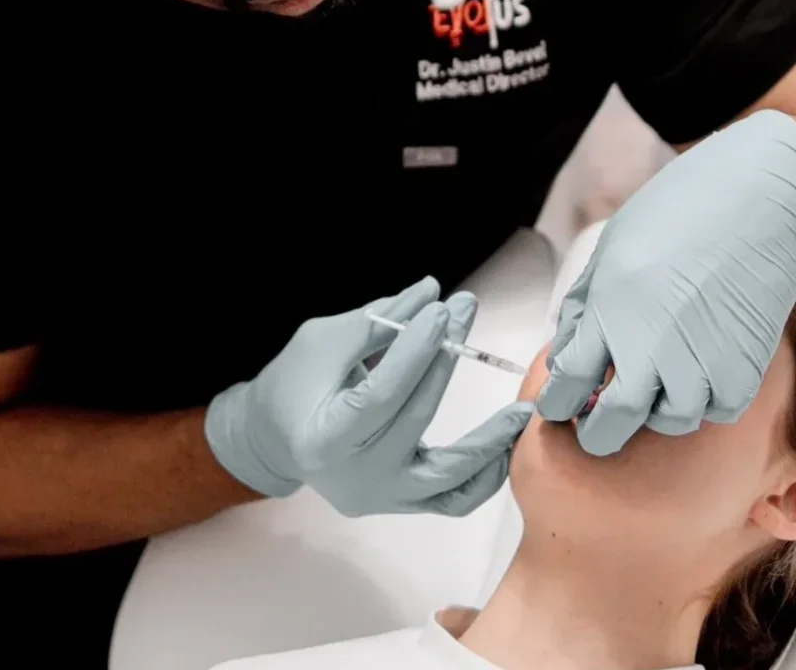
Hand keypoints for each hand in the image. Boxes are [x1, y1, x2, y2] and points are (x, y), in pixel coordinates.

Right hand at [205, 276, 532, 515]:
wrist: (276, 438)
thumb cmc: (294, 383)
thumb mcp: (322, 342)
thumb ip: (378, 321)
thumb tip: (431, 292)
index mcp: (325, 440)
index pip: (381, 394)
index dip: (415, 351)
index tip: (442, 310)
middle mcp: (355, 479)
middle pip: (415, 418)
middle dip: (446, 357)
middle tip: (467, 309)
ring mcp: (382, 498)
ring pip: (448, 479)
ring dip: (489, 443)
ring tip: (520, 409)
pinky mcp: (402, 503)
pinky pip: (453, 498)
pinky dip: (483, 475)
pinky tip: (505, 444)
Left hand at [538, 110, 795, 455]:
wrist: (756, 200)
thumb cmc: (679, 212)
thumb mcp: (613, 247)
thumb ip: (588, 305)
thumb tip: (567, 353)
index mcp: (610, 312)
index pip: (568, 382)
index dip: (557, 403)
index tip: (557, 408)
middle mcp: (650, 347)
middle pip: (613, 422)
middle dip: (598, 433)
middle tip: (596, 427)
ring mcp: (699, 364)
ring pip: (669, 421)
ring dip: (657, 410)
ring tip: (657, 380)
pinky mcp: (743, 369)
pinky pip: (716, 409)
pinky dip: (705, 399)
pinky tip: (700, 369)